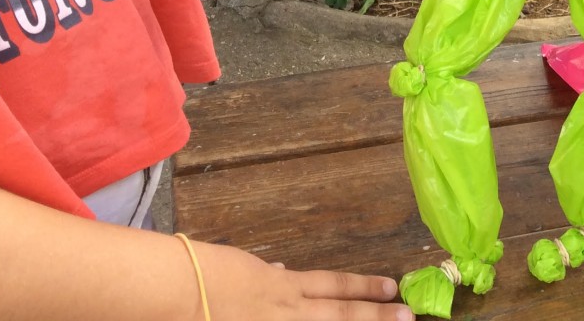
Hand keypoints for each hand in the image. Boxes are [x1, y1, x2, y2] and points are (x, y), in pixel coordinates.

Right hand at [197, 241, 411, 320]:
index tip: (391, 287)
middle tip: (408, 317)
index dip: (363, 288)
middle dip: (375, 317)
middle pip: (340, 315)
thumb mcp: (241, 268)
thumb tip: (282, 275)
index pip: (332, 286)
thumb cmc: (202, 272)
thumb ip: (266, 278)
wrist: (175, 289)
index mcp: (281, 287)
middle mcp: (286, 311)